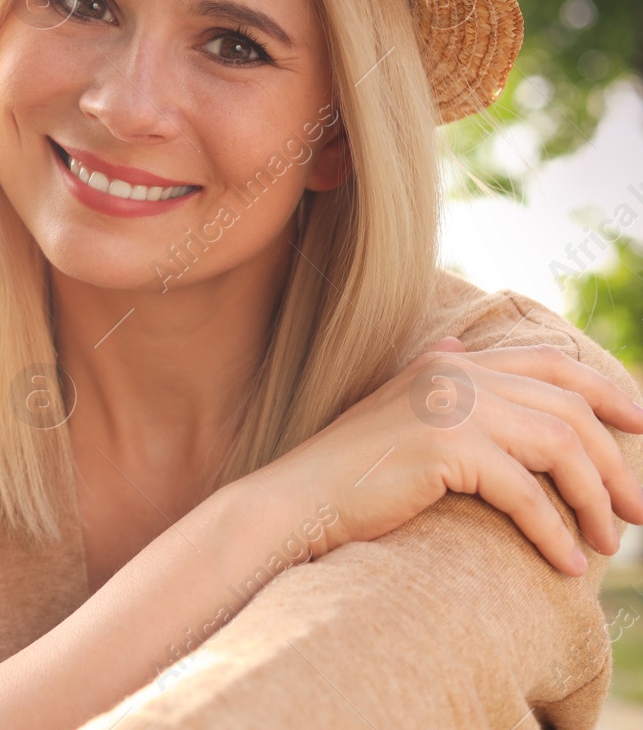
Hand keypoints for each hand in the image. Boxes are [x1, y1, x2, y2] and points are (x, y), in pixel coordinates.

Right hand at [251, 337, 642, 575]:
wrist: (298, 501)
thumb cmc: (349, 471)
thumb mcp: (397, 412)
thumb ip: (434, 379)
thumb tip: (458, 344)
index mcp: (448, 363)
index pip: (548, 363)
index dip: (605, 389)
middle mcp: (453, 373)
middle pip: (567, 409)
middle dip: (614, 464)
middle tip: (638, 511)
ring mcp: (448, 405)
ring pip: (559, 447)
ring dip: (595, 499)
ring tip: (609, 542)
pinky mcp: (444, 446)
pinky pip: (525, 492)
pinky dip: (554, 531)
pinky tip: (566, 563)